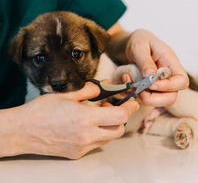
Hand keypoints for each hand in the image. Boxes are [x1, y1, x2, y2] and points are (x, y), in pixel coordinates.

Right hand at [7, 82, 138, 158]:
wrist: (22, 131)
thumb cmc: (42, 111)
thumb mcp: (66, 95)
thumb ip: (89, 91)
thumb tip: (102, 88)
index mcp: (85, 118)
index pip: (120, 116)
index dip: (128, 108)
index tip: (130, 102)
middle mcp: (87, 135)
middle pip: (119, 129)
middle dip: (120, 118)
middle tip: (110, 108)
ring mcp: (83, 147)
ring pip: (108, 138)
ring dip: (109, 126)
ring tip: (96, 116)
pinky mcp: (77, 154)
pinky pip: (96, 144)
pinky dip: (97, 135)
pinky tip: (86, 126)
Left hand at [125, 29, 188, 105]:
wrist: (132, 44)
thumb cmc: (139, 41)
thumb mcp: (139, 45)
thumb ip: (145, 60)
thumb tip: (151, 76)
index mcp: (172, 64)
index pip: (182, 82)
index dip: (169, 87)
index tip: (151, 84)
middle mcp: (170, 78)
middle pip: (171, 97)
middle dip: (154, 99)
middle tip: (138, 91)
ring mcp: (160, 86)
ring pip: (159, 102)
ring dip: (144, 98)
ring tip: (130, 85)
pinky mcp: (150, 91)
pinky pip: (146, 100)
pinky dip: (136, 96)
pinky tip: (127, 84)